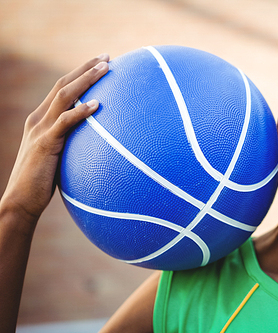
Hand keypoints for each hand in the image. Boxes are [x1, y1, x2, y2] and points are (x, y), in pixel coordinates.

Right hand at [1, 54, 108, 223]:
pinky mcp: (45, 144)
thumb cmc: (43, 181)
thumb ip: (72, 142)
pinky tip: (97, 105)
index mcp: (42, 119)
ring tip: (107, 69)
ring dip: (86, 80)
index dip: (80, 73)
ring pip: (64, 96)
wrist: (21, 201)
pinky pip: (64, 122)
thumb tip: (97, 141)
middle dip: (86, 68)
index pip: (62, 88)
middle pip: (63, 84)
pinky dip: (80, 111)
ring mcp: (40, 130)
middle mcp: (39, 119)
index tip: (101, 63)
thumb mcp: (59, 155)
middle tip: (108, 57)